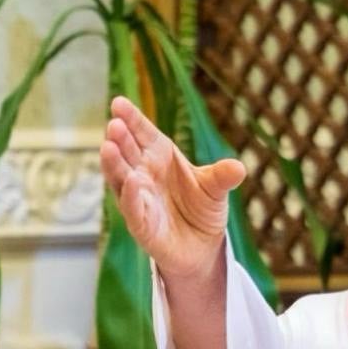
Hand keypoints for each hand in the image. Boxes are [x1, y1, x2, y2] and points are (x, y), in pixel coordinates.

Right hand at [99, 95, 244, 281]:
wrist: (202, 246)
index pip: (143, 133)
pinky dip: (131, 197)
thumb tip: (238, 167)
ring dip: (115, 164)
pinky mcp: (142, 225)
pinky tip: (131, 183)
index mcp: (160, 157)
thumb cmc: (202, 208)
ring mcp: (139, 199)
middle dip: (120, 138)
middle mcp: (144, 174)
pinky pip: (133, 209)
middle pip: (128, 152)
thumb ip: (223, 176)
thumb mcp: (216, 188)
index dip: (131, 119)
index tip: (118, 102)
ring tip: (109, 147)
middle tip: (114, 124)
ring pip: (122, 178)